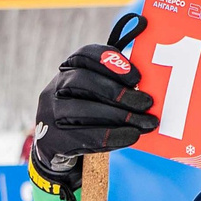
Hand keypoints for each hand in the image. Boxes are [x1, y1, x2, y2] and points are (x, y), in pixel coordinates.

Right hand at [28, 43, 158, 200]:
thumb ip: (115, 84)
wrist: (56, 145)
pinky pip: (84, 136)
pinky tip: (132, 136)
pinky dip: (112, 136)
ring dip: (119, 116)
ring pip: (83, 109)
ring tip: (146, 123)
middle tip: (147, 103)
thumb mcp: (95, 94)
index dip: (111, 62)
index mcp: (68, 70)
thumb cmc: (86, 113)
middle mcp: (55, 88)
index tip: (137, 77)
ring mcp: (50, 113)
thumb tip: (150, 88)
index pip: (84, 55)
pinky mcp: (53, 138)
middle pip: (83, 81)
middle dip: (118, 92)